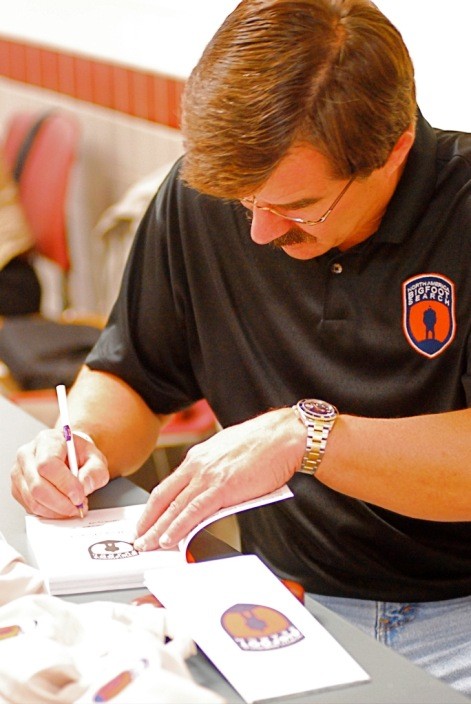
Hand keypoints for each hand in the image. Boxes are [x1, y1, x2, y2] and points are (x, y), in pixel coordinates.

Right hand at [11, 428, 109, 517]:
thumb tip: (84, 485)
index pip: (48, 464)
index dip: (64, 483)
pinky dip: (49, 513)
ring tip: (73, 507)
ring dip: (56, 510)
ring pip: (33, 500)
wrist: (69, 455)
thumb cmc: (79, 455)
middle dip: (61, 503)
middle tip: (79, 507)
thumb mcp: (96, 459)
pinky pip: (30, 507)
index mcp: (47, 440)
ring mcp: (19, 472)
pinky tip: (62, 507)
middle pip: (37, 486)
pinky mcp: (17, 488)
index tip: (79, 496)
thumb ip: (95, 472)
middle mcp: (27, 454)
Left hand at [134, 407, 303, 550]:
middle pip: (164, 497)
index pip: (168, 485)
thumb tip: (208, 493)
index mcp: (198, 457)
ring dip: (158, 530)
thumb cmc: (263, 443)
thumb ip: (214, 472)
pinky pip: (194, 512)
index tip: (147, 520)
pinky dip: (178, 527)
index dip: (154, 506)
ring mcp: (208, 477)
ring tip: (147, 545)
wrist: (283, 437)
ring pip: (175, 507)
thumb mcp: (227, 452)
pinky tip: (169, 539)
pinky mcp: (222, 488)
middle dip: (148, 521)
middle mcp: (198, 465)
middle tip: (138, 538)